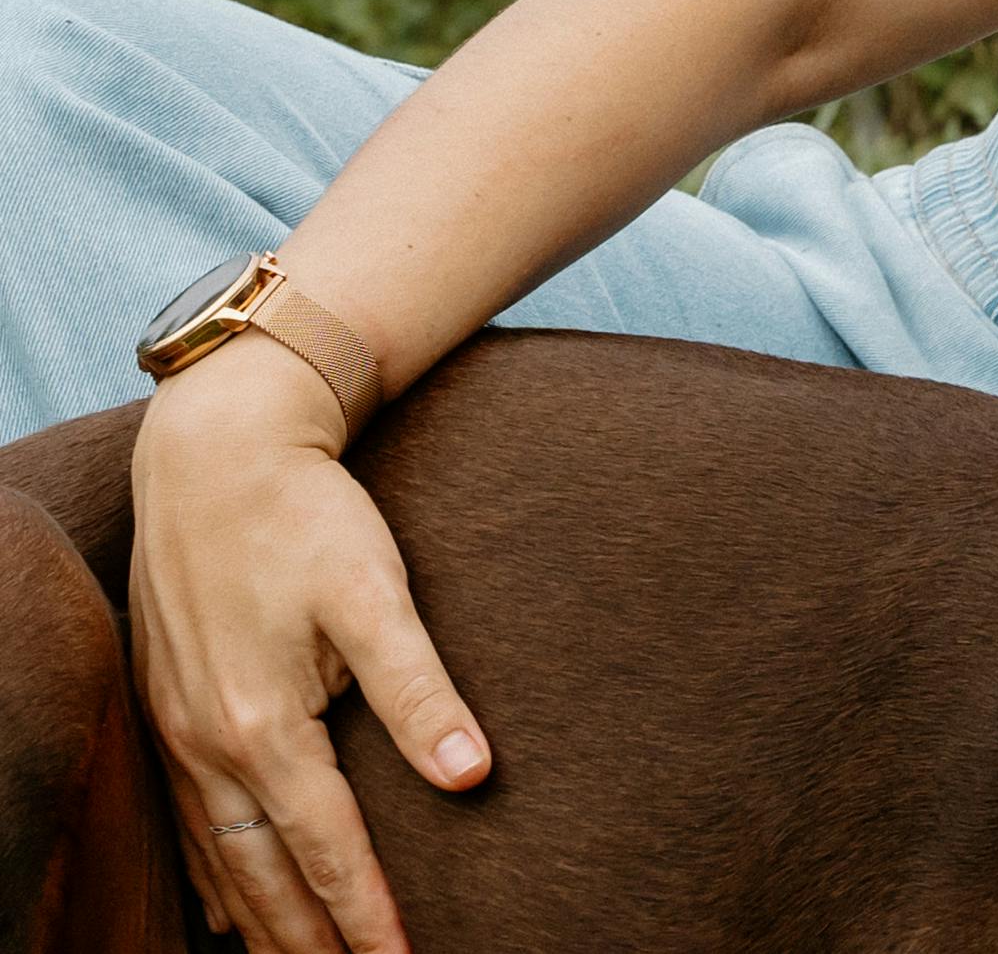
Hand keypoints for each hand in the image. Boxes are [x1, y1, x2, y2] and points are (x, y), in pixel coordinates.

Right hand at [125, 342, 487, 953]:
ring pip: (219, 861)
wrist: (217, 453)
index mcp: (265, 726)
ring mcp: (177, 732)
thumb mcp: (376, 594)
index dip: (367, 916)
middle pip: (262, 878)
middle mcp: (209, 746)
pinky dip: (213, 879)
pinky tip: (228, 910)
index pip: (326, 849)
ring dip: (260, 922)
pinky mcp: (166, 710)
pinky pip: (190, 826)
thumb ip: (420, 688)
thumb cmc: (308, 516)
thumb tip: (471, 774)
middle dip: (310, 942)